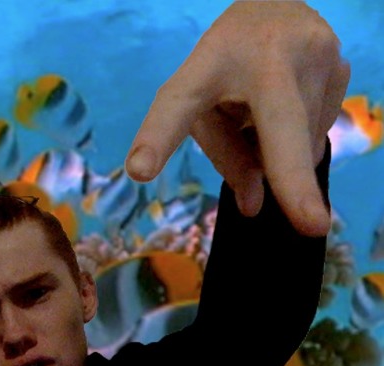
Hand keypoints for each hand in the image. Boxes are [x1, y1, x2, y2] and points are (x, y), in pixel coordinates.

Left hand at [125, 1, 349, 236]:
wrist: (277, 7)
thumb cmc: (227, 68)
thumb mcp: (206, 105)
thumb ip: (225, 158)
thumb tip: (254, 208)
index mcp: (210, 62)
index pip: (178, 103)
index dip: (159, 138)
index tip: (139, 170)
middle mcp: (270, 54)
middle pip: (281, 127)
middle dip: (294, 181)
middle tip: (312, 226)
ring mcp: (316, 57)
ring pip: (301, 144)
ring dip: (282, 152)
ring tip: (263, 114)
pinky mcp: (343, 69)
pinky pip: (318, 133)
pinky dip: (300, 139)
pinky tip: (287, 111)